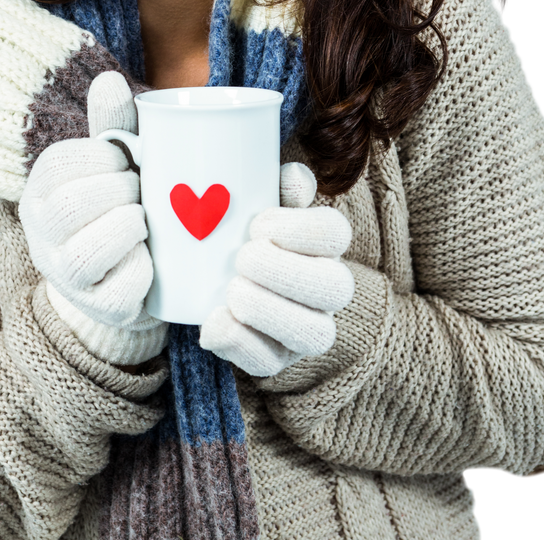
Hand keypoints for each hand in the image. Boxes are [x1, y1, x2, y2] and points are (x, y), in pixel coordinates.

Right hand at [18, 70, 157, 327]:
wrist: (141, 272)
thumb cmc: (124, 202)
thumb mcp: (118, 161)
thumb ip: (113, 124)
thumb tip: (109, 79)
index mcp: (41, 189)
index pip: (59, 164)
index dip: (104, 158)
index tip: (128, 162)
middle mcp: (40, 234)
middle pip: (71, 206)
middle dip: (120, 192)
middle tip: (143, 192)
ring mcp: (64, 276)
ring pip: (86, 252)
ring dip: (129, 228)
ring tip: (146, 222)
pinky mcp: (97, 307)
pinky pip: (118, 291)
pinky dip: (143, 270)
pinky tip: (151, 259)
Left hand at [199, 162, 354, 376]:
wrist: (208, 273)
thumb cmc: (238, 229)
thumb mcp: (257, 200)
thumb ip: (276, 184)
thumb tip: (294, 178)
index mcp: (323, 245)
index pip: (336, 233)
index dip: (299, 228)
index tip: (257, 224)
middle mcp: (326, 290)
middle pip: (336, 287)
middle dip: (285, 272)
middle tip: (242, 258)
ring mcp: (305, 329)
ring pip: (315, 334)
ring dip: (270, 311)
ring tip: (232, 291)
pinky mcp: (275, 360)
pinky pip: (269, 365)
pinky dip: (240, 343)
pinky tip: (216, 321)